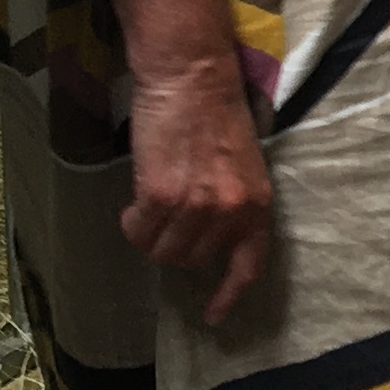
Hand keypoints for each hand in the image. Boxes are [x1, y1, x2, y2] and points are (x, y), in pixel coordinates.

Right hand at [121, 59, 275, 323]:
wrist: (192, 74)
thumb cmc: (214, 113)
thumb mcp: (241, 165)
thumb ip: (231, 204)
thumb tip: (206, 241)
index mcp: (257, 203)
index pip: (248, 264)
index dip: (229, 294)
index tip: (213, 315)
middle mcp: (231, 210)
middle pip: (190, 260)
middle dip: (174, 243)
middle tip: (165, 214)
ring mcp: (197, 205)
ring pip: (161, 250)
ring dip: (149, 233)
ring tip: (149, 203)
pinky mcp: (162, 195)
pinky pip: (138, 230)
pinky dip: (132, 220)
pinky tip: (136, 197)